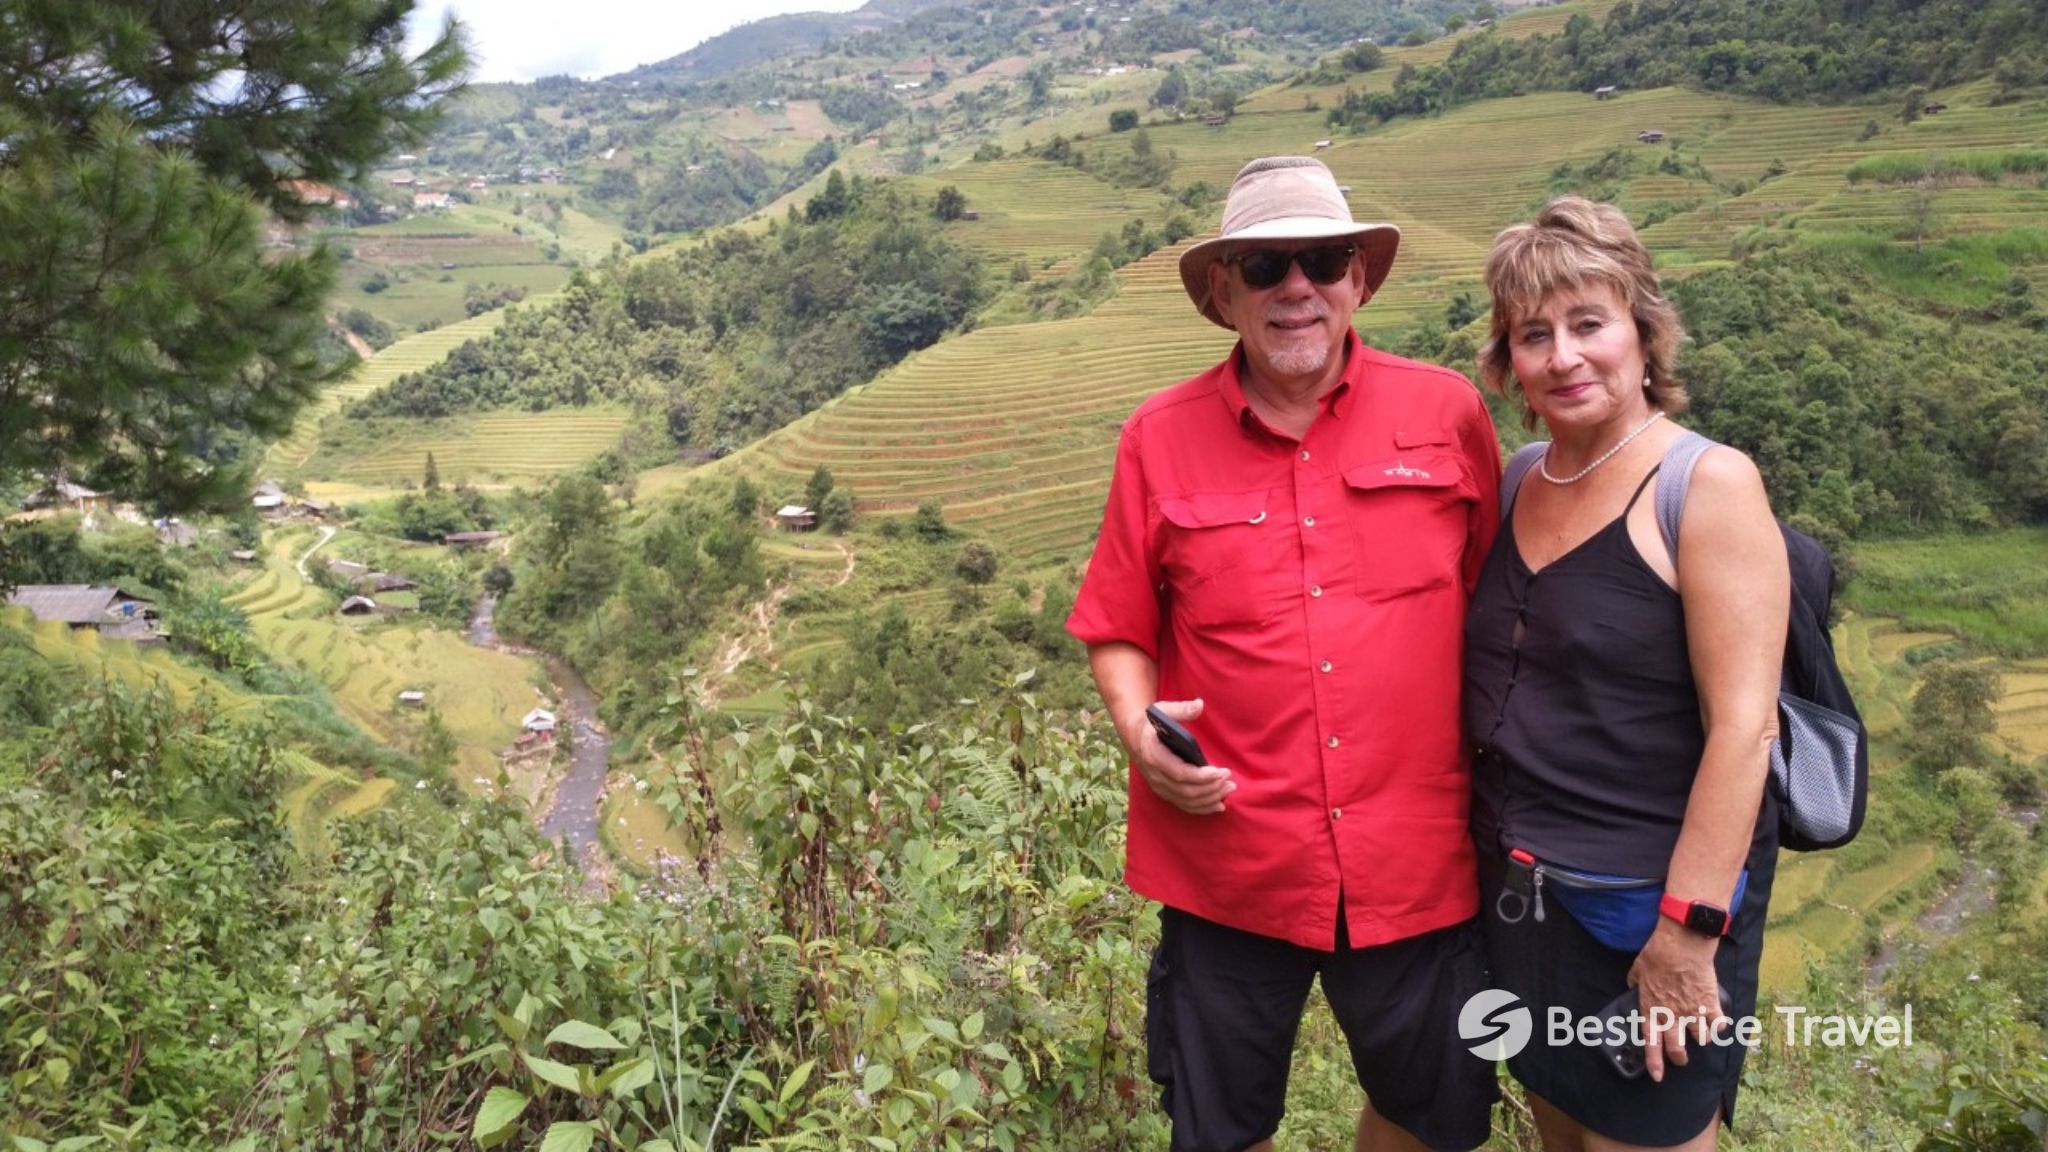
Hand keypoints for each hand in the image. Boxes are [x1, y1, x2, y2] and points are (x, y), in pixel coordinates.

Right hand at [1130, 698, 1234, 814]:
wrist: (1135, 736)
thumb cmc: (1152, 723)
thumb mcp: (1163, 711)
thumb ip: (1181, 709)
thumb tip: (1200, 705)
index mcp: (1155, 756)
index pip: (1180, 773)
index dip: (1202, 776)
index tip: (1222, 771)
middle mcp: (1156, 776)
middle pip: (1187, 791)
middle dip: (1211, 789)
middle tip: (1230, 781)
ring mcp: (1159, 786)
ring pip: (1187, 800)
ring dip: (1210, 798)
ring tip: (1229, 789)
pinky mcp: (1164, 792)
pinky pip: (1184, 805)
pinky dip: (1202, 808)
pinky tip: (1218, 805)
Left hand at [1628, 921, 1724, 1081]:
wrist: (1682, 946)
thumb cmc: (1657, 955)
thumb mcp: (1637, 970)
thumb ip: (1635, 983)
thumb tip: (1634, 986)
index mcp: (1652, 1010)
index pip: (1651, 1043)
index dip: (1654, 1062)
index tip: (1658, 1076)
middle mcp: (1672, 1017)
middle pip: (1678, 1049)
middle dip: (1680, 1058)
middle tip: (1681, 1058)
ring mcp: (1693, 1013)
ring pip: (1701, 1039)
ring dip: (1701, 1038)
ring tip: (1700, 1033)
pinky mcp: (1711, 1005)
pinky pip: (1719, 1024)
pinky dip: (1719, 1025)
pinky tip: (1718, 1021)